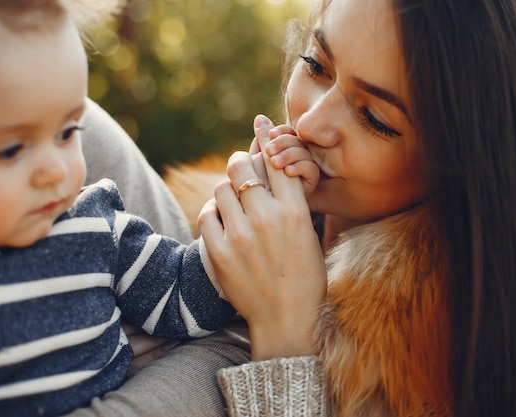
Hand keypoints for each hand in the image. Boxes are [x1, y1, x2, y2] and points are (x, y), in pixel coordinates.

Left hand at [199, 114, 326, 360]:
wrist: (286, 319)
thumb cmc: (305, 277)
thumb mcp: (309, 234)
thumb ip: (292, 201)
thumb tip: (276, 169)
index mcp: (295, 212)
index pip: (276, 160)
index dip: (268, 139)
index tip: (260, 125)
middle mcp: (267, 218)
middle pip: (241, 166)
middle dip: (240, 163)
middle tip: (240, 168)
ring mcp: (240, 235)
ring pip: (220, 188)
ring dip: (225, 190)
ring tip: (231, 200)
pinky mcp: (219, 253)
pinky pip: (206, 215)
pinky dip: (212, 214)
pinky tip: (221, 221)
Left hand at [249, 125, 318, 198]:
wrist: (257, 213)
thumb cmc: (251, 189)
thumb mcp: (253, 164)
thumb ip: (259, 144)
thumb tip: (260, 118)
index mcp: (280, 150)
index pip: (287, 133)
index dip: (281, 132)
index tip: (271, 134)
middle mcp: (293, 158)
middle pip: (296, 140)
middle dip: (284, 142)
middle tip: (269, 150)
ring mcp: (303, 171)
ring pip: (304, 152)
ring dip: (290, 154)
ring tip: (275, 163)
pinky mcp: (310, 184)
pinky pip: (312, 170)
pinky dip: (300, 167)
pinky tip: (287, 172)